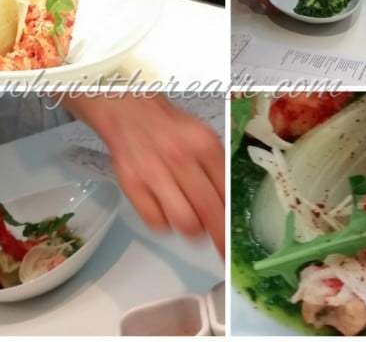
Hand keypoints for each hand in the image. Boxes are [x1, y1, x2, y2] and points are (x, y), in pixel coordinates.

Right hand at [62, 93, 225, 255]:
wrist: (129, 112)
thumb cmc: (171, 130)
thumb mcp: (204, 139)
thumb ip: (219, 171)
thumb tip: (232, 209)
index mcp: (205, 146)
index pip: (227, 195)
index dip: (233, 223)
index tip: (236, 240)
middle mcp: (180, 158)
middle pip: (209, 214)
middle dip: (220, 240)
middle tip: (223, 253)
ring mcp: (154, 173)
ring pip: (184, 223)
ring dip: (191, 229)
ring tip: (190, 219)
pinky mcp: (131, 185)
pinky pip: (156, 223)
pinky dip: (164, 223)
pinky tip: (166, 209)